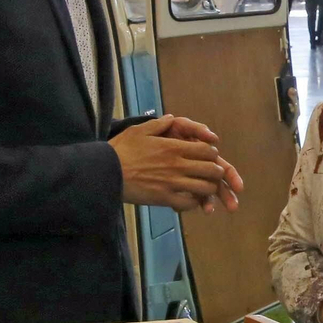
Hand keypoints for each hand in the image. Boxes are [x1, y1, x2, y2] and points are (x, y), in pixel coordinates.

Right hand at [111, 115, 234, 211]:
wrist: (106, 172)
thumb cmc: (121, 150)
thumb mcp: (139, 131)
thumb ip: (159, 124)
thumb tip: (171, 118)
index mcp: (173, 147)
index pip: (207, 150)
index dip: (212, 154)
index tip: (208, 157)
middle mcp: (177, 164)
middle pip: (211, 169)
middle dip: (216, 172)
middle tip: (212, 174)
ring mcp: (173, 183)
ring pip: (204, 188)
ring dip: (208, 188)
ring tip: (204, 188)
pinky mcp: (165, 198)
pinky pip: (189, 203)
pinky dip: (193, 203)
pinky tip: (189, 200)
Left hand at [163, 115, 244, 211]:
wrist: (144, 141)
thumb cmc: (167, 132)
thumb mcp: (181, 125)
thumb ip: (196, 129)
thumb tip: (214, 138)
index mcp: (205, 156)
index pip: (223, 168)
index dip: (232, 177)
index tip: (239, 188)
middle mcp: (200, 169)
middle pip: (217, 184)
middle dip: (226, 196)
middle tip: (233, 207)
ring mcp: (188, 179)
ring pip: (201, 193)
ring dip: (207, 202)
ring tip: (208, 211)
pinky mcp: (175, 185)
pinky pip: (181, 197)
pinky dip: (183, 203)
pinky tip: (180, 208)